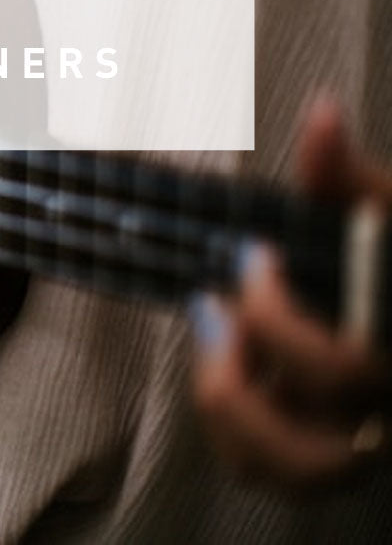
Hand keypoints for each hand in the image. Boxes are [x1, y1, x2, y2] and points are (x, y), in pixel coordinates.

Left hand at [191, 95, 390, 489]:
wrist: (389, 294)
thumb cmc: (383, 260)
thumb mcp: (378, 215)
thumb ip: (346, 175)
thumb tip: (320, 114)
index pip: (345, 369)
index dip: (279, 320)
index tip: (253, 254)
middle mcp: (386, 414)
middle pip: (316, 454)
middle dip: (243, 380)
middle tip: (216, 307)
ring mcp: (359, 442)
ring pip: (287, 475)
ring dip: (230, 410)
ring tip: (214, 339)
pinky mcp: (323, 449)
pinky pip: (265, 469)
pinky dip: (229, 425)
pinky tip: (223, 361)